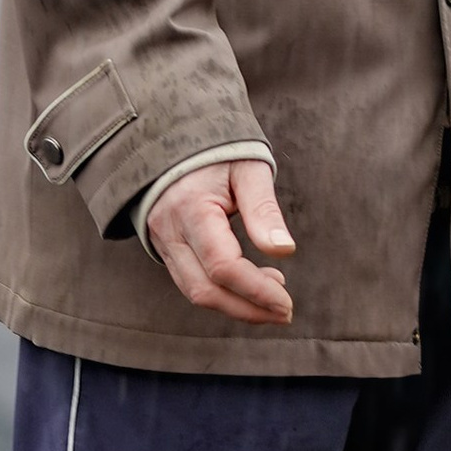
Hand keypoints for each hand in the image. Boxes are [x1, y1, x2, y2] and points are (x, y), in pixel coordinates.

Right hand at [148, 157, 296, 326]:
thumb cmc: (217, 151)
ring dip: (236, 306)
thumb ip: (264, 209)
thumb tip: (285, 251)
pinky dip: (222, 294)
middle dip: (248, 309)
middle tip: (284, 311)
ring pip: (195, 292)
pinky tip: (250, 286)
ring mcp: (163, 242)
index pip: (223, 266)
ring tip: (273, 300)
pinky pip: (190, 282)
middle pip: (205, 289)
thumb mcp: (247, 168)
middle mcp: (170, 231)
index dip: (257, 291)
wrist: (173, 138)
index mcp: (191, 208)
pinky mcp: (165, 248)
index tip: (287, 302)